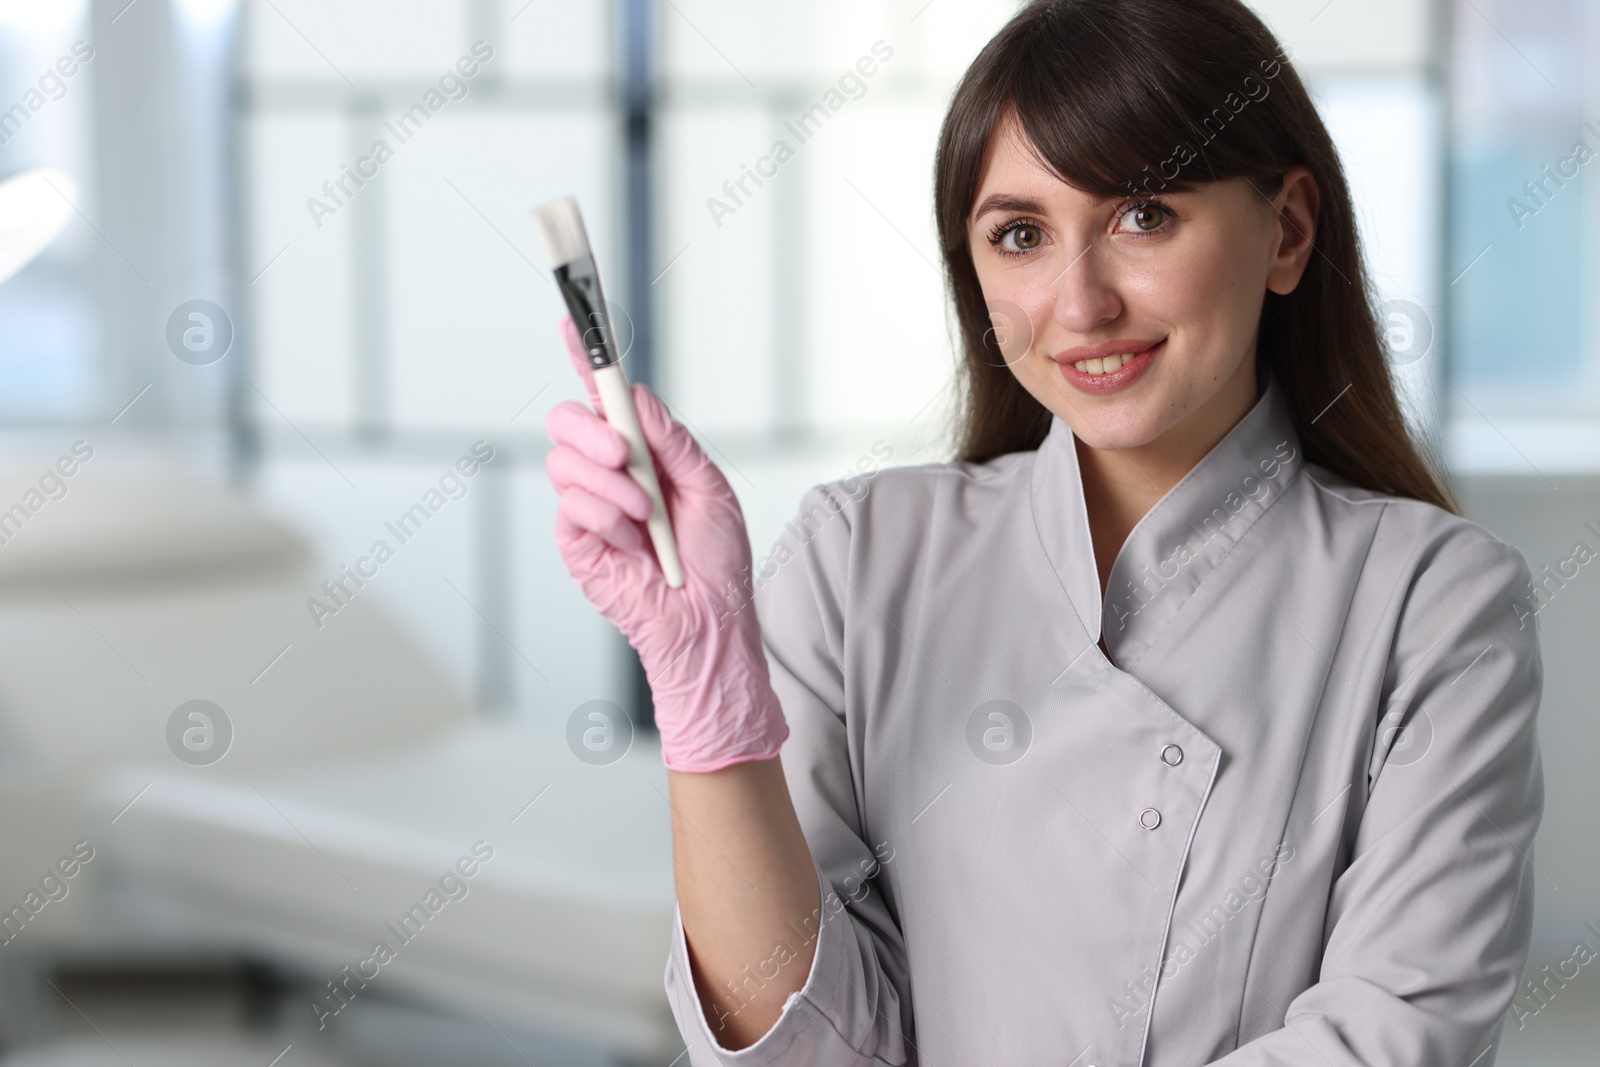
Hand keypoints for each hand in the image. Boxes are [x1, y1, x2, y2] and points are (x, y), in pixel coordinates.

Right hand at [544, 315, 788, 771]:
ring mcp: (588, 507)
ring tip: (646, 514)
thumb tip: (636, 397)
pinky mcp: (575, 542)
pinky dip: (606, 516)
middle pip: (567, 420)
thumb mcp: (709, 486)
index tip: (573, 323)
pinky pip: (571, 505)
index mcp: (642, 453)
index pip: (604, 398)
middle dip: (591, 427)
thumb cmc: (717, 560)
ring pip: (563, 461)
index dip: (585, 359)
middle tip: (621, 450)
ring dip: (611, 482)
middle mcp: (608, 474)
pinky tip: (632, 540)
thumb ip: (672, 440)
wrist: (711, 622)